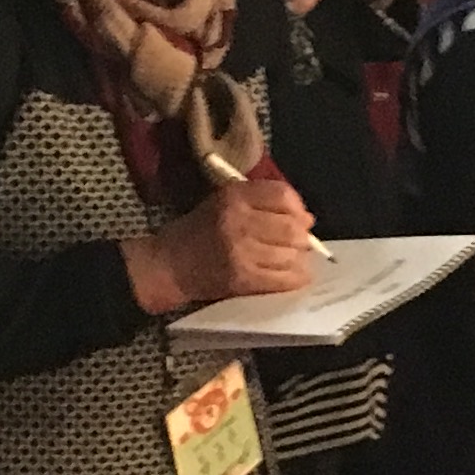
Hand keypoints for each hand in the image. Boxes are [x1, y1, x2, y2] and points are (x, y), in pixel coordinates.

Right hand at [126, 173, 314, 315]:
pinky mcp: (242, 279)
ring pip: (291, 254)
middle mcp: (238, 221)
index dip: (299, 207)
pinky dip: (295, 278)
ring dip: (298, 259)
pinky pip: (284, 279)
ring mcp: (241, 252)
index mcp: (234, 196)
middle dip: (302, 236)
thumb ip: (259, 202)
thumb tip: (305, 218)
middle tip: (300, 243)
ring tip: (291, 259)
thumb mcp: (222, 202)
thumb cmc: (198, 231)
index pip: (282, 195)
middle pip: (292, 226)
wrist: (168, 265)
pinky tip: (293, 276)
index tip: (301, 218)